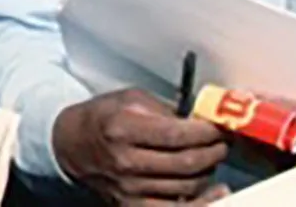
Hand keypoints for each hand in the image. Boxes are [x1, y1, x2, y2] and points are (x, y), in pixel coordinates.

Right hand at [53, 88, 228, 203]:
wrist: (73, 145)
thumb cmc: (104, 119)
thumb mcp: (130, 99)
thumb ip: (165, 110)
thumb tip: (201, 121)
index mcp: (123, 129)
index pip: (176, 134)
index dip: (205, 132)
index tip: (217, 127)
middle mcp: (125, 161)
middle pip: (185, 163)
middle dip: (214, 151)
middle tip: (222, 142)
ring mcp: (129, 188)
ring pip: (186, 187)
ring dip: (209, 172)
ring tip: (212, 158)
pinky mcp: (132, 205)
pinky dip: (201, 202)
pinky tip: (215, 192)